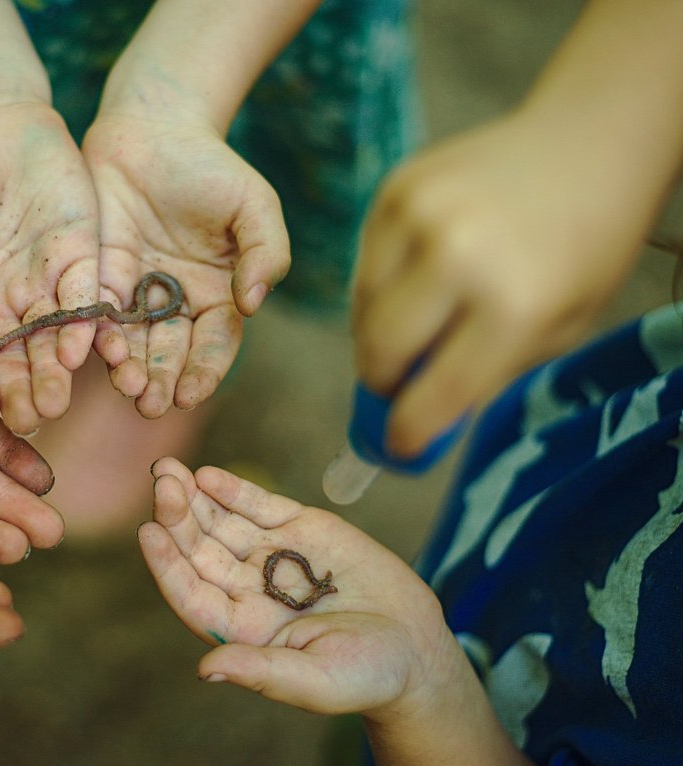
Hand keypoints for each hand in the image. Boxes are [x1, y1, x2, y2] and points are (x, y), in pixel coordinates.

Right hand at [0, 102, 101, 434]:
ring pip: (54, 343)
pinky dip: (88, 324)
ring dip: (57, 373)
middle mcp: (3, 310)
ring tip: (59, 399)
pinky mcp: (81, 262)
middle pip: (13, 363)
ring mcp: (44, 290)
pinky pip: (87, 300)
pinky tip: (89, 347)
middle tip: (32, 418)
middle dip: (22, 392)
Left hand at [82, 115, 289, 417]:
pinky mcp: (98, 279)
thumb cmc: (211, 167)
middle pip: (170, 355)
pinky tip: (98, 352)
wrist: (152, 129)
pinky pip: (96, 315)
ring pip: (132, 344)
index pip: (214, 346)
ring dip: (129, 370)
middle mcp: (175, 306)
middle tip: (151, 404)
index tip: (190, 394)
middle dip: (161, 381)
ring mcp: (135, 295)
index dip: (204, 372)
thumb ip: (266, 253)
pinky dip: (96, 336)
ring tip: (126, 388)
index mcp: (218, 297)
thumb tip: (254, 304)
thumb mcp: (254, 206)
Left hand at [138, 457, 458, 718]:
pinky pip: (258, 505)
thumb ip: (261, 671)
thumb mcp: (315, 680)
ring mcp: (272, 555)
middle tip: (161, 484)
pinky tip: (209, 475)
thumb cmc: (368, 676)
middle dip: (177, 517)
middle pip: (200, 550)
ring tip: (168, 470)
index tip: (148, 534)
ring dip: (194, 496)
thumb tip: (204, 669)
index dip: (167, 565)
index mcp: (242, 628)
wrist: (417, 648)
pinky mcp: (302, 529)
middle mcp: (248, 589)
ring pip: (222, 522)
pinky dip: (234, 490)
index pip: (192, 593)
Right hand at [352, 113, 648, 455]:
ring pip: (360, 311)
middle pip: (377, 355)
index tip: (401, 444)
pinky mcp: (393, 191)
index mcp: (511, 306)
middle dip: (383, 383)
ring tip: (418, 325)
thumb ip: (484, 379)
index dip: (408, 434)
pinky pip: (363, 266)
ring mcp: (417, 218)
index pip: (431, 398)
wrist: (586, 141)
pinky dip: (381, 287)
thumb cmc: (583, 247)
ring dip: (379, 334)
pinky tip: (420, 275)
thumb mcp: (557, 329)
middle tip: (401, 386)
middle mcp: (456, 258)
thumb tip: (414, 423)